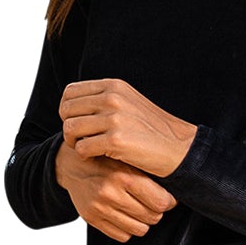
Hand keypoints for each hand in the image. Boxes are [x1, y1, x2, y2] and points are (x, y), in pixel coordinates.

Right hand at [54, 137, 178, 243]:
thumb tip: (175, 189)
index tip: (167, 199)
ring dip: (143, 221)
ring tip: (139, 209)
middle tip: (152, 203)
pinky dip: (127, 228)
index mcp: (124, 175)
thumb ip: (147, 172)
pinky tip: (124, 215)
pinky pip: (122, 236)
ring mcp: (100, 208)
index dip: (169, 203)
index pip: (161, 202)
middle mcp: (111, 193)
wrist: (71, 163)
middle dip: (156, 212)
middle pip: (152, 217)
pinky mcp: (92, 218)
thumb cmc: (105, 158)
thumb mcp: (127, 157)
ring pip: (139, 230)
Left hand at [59, 78, 197, 179]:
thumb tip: (73, 105)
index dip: (67, 111)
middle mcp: (112, 97)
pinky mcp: (115, 140)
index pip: (70, 92)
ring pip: (70, 129)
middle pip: (66, 110)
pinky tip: (98, 158)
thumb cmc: (152, 131)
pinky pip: (82, 148)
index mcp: (114, 86)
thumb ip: (105, 100)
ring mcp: (114, 118)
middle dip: (69, 128)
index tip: (78, 125)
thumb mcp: (129, 103)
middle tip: (80, 141)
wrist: (179, 149)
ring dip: (74, 144)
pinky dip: (86, 156)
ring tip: (89, 150)